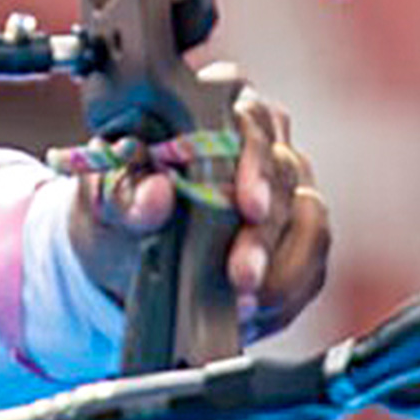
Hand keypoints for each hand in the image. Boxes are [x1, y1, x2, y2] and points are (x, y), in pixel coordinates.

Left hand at [66, 61, 329, 342]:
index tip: (247, 206)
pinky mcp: (299, 230)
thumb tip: (156, 194)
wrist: (126, 255)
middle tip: (242, 276)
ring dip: (282, 269)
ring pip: (310, 218)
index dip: (254, 159)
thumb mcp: (106, 203)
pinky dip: (288, 291)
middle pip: (284, 172)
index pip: (248, 116)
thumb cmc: (118, 208)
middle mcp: (259, 138)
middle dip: (264, 233)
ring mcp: (286, 184)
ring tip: (245, 302)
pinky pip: (312, 260)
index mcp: (210, 108)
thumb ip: (125, 197)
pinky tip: (257, 311)